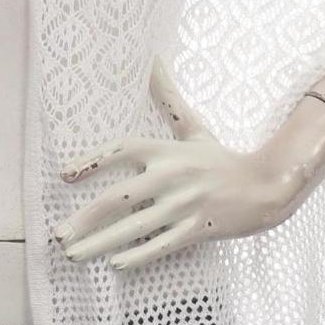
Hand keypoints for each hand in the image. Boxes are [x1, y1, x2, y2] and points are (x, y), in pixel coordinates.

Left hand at [54, 55, 324, 270]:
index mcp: (167, 151)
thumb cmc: (221, 160)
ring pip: (136, 227)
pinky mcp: (199, 227)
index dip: (93, 161)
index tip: (66, 176)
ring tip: (75, 254)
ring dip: (101, 243)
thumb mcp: (194, 129)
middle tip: (59, 235)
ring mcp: (186, 204)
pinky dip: (140, 255)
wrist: (266, 185)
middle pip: (120, 198)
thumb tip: (153, 59)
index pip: (122, 150)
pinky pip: (164, 244)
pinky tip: (116, 265)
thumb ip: (169, 100)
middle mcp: (172, 176)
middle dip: (86, 218)